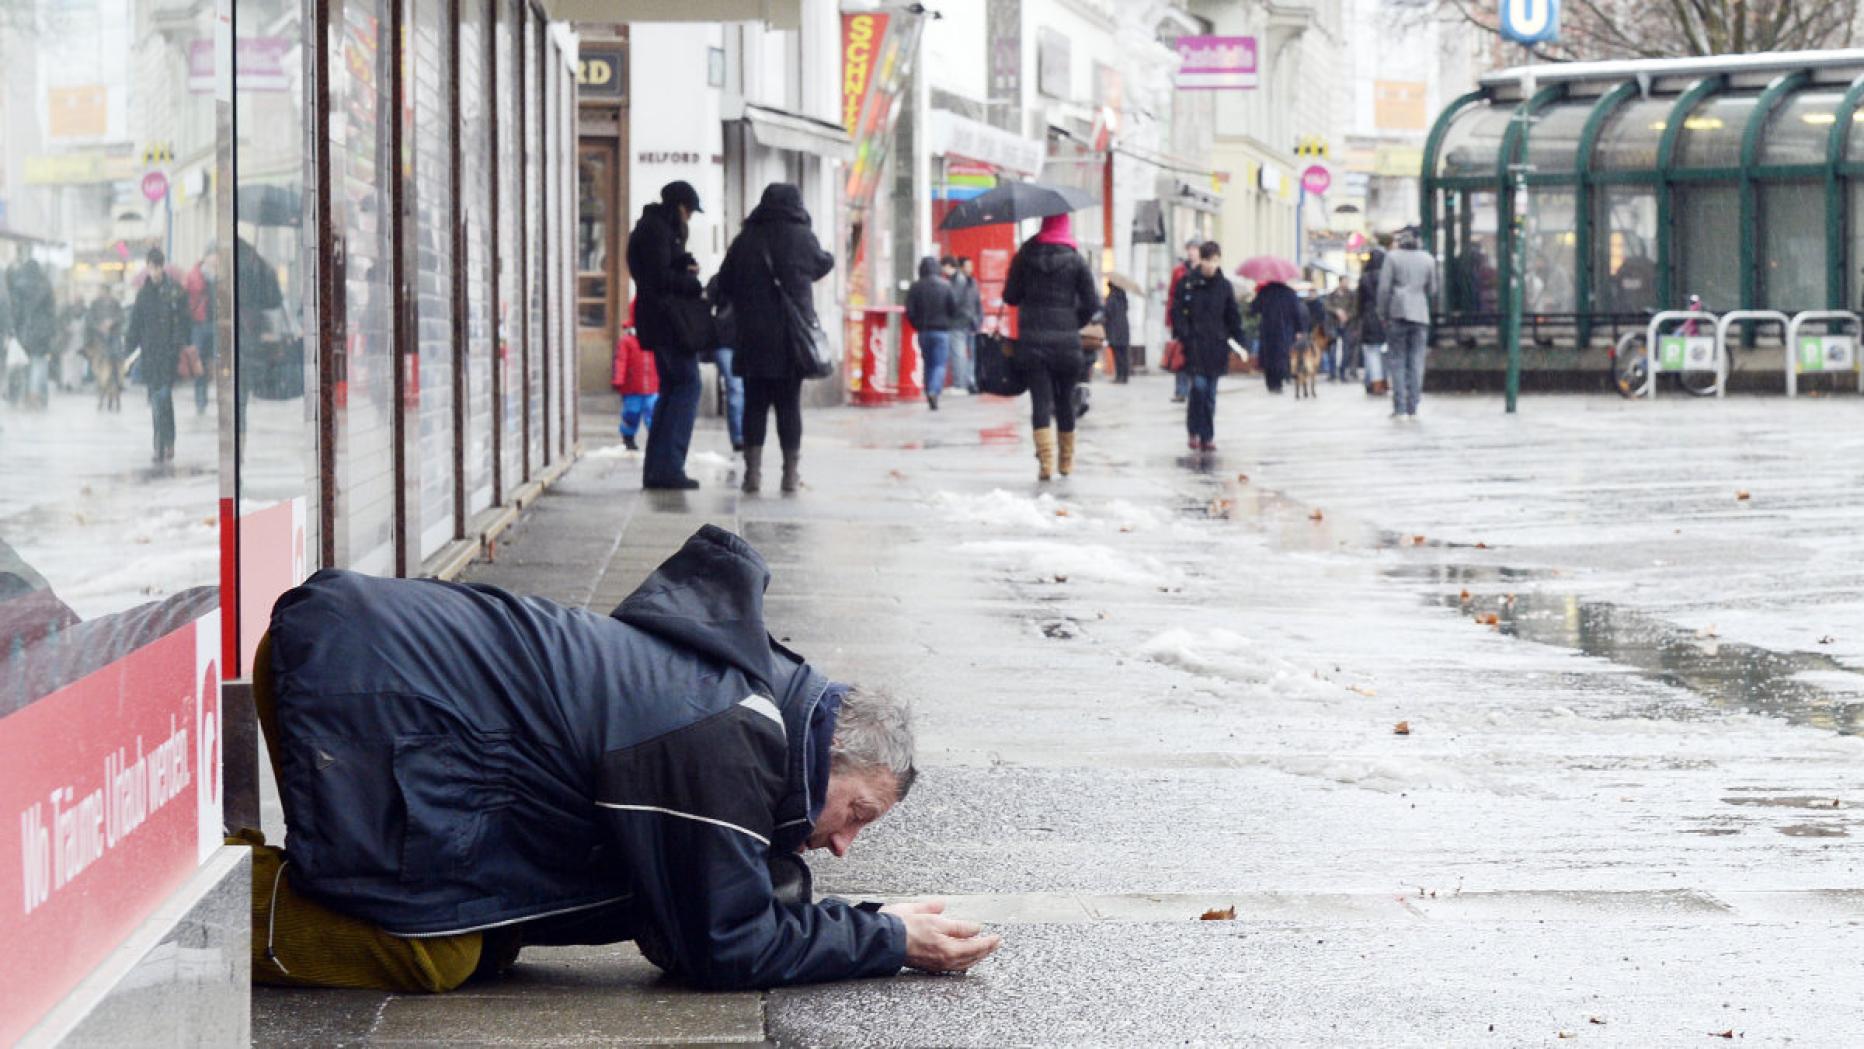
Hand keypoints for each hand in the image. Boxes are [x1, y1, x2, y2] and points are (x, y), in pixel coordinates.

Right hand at [881, 899, 1001, 973]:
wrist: (881, 939)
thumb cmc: (902, 925)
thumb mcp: (932, 918)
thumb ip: (954, 923)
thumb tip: (973, 927)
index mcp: (947, 947)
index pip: (974, 945)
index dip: (987, 941)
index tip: (997, 937)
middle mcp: (943, 959)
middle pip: (971, 957)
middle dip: (985, 950)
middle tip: (996, 944)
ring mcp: (936, 964)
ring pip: (962, 963)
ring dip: (975, 957)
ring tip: (984, 950)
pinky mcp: (928, 966)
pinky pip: (953, 966)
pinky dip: (963, 961)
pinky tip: (963, 957)